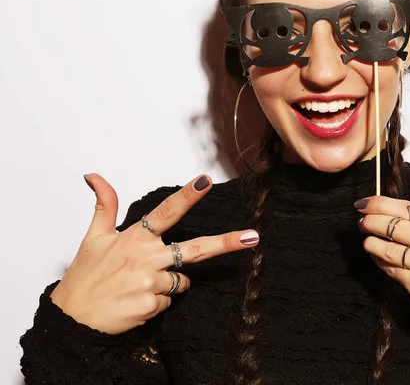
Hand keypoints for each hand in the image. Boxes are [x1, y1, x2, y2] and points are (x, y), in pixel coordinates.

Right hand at [50, 173, 258, 334]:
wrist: (73, 319)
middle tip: (253, 237)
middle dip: (227, 242)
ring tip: (138, 285)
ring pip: (182, 281)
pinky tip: (136, 301)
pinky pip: (169, 301)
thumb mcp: (93, 237)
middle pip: (195, 248)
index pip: (167, 211)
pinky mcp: (151, 305)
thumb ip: (105, 205)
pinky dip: (157, 301)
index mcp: (136, 237)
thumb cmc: (85, 276)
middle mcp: (146, 257)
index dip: (188, 195)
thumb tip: (94, 175)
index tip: (206, 180)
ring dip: (168, 283)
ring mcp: (150, 282)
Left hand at [356, 196, 409, 350]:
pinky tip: (375, 256)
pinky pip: (392, 268)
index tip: (365, 203)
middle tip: (361, 220)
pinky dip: (379, 260)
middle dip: (374, 220)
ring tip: (365, 239)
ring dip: (372, 242)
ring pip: (392, 247)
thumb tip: (385, 211)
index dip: (383, 204)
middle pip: (399, 226)